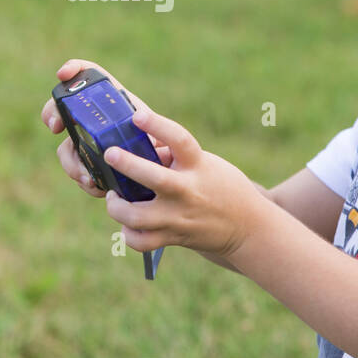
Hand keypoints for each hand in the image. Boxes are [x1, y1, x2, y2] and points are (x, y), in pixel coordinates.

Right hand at [40, 58, 172, 198]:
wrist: (168, 177)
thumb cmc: (166, 148)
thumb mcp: (163, 131)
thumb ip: (152, 125)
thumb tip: (139, 119)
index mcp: (113, 102)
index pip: (88, 75)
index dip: (74, 69)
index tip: (63, 75)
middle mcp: (96, 120)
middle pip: (61, 108)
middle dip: (52, 113)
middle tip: (56, 126)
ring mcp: (89, 142)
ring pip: (65, 146)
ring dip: (71, 161)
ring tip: (87, 176)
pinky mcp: (90, 164)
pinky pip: (76, 170)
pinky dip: (83, 179)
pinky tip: (96, 185)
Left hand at [99, 105, 267, 260]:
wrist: (247, 228)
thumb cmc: (221, 186)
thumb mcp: (205, 162)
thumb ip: (173, 154)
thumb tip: (139, 143)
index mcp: (198, 166)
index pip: (179, 140)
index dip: (157, 125)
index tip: (137, 115)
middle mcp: (187, 191)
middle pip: (154, 178)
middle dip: (128, 165)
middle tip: (110, 154)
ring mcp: (178, 217)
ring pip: (137, 217)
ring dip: (117, 206)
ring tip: (114, 196)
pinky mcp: (173, 238)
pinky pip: (141, 241)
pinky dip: (129, 234)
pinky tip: (127, 223)